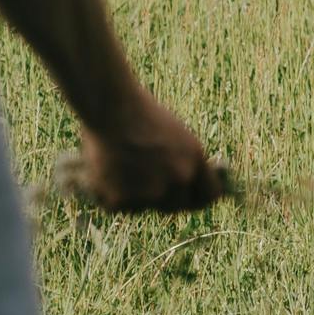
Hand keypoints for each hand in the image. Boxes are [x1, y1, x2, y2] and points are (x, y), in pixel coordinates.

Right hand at [70, 94, 230, 213]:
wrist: (110, 107)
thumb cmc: (140, 114)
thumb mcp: (176, 134)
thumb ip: (186, 162)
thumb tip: (190, 183)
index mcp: (194, 162)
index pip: (209, 195)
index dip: (201, 197)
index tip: (192, 195)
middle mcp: (176, 182)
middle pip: (177, 206)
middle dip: (166, 197)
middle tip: (149, 183)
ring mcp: (149, 195)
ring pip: (145, 206)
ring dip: (135, 195)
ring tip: (120, 165)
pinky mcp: (121, 202)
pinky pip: (120, 207)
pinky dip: (111, 194)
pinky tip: (104, 171)